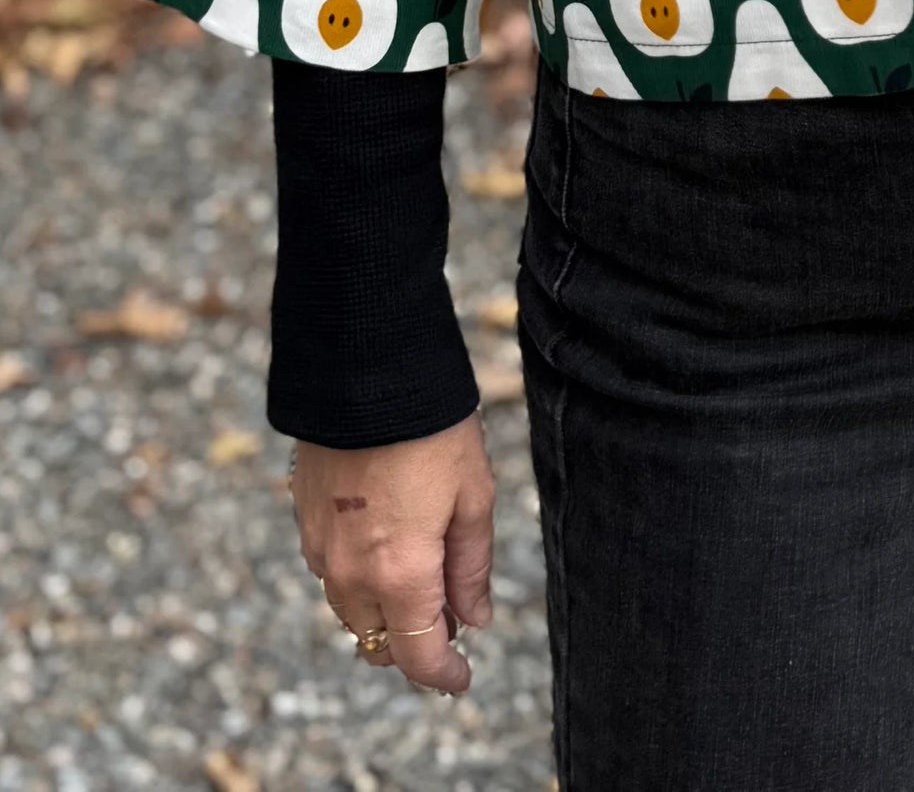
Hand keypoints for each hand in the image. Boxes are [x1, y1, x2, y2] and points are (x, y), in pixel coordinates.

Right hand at [291, 413, 494, 695]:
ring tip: (423, 577)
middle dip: (412, 643)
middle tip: (449, 620)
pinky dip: (358, 577)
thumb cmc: (431, 427)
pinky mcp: (303, 521)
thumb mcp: (473, 495)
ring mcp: (320, 548)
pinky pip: (330, 572)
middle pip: (378, 641)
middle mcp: (351, 573)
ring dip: (383, 611)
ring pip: (350, 610)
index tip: (461, 679)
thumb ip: (472, 567)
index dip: (443, 676)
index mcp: (401, 572)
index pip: (417, 654)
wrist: (364, 370)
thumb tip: (474, 619)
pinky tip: (386, 543)